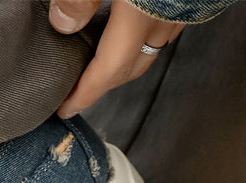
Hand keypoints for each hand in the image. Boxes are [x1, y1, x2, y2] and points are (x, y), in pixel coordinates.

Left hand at [50, 0, 185, 117]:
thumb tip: (62, 24)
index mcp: (140, 16)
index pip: (107, 71)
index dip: (84, 95)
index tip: (66, 110)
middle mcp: (165, 18)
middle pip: (130, 69)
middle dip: (102, 87)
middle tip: (78, 93)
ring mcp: (184, 9)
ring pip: (150, 51)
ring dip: (124, 65)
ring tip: (99, 67)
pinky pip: (163, 29)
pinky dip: (142, 41)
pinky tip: (129, 32)